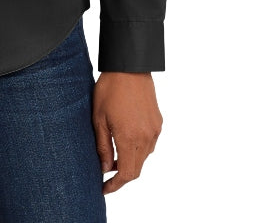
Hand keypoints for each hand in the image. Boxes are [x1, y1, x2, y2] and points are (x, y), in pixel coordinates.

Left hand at [92, 71, 162, 194]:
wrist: (129, 68)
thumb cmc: (110, 89)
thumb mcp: (98, 118)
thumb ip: (102, 146)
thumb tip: (105, 169)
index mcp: (129, 138)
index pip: (127, 174)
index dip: (115, 185)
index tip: (104, 188)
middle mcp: (146, 137)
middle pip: (137, 169)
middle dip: (122, 175)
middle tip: (106, 174)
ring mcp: (154, 130)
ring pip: (144, 157)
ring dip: (130, 161)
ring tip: (114, 155)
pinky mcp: (158, 123)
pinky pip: (150, 144)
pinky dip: (138, 149)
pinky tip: (126, 140)